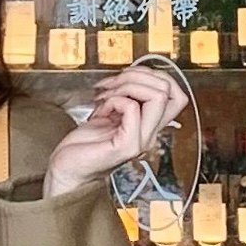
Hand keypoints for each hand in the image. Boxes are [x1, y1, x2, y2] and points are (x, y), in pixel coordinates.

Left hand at [43, 62, 189, 199]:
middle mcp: (150, 134)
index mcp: (149, 126)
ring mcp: (141, 141)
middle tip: (113, 84)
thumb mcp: (110, 113)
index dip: (156, 76)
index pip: (177, 94)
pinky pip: (132, 107)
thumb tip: (133, 74)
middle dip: (138, 76)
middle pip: (168, 90)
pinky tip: (101, 111)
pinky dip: (114, 100)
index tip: (129, 76)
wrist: (69, 170)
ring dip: (127, 86)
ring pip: (156, 96)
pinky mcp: (127, 145)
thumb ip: (127, 98)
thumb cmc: (85, 144)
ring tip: (106, 95)